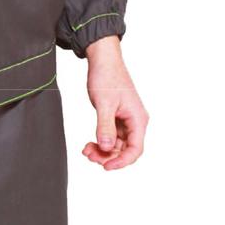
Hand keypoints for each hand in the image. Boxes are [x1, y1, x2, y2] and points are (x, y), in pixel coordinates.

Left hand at [82, 36, 148, 169]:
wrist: (103, 59)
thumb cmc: (107, 76)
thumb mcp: (104, 103)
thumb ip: (105, 127)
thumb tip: (107, 148)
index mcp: (137, 118)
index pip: (135, 149)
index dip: (122, 162)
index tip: (106, 166)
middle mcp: (134, 121)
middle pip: (125, 150)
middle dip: (108, 156)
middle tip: (90, 154)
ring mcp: (126, 119)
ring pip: (117, 145)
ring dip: (103, 150)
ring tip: (87, 149)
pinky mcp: (117, 117)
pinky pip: (111, 136)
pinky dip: (101, 141)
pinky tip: (90, 142)